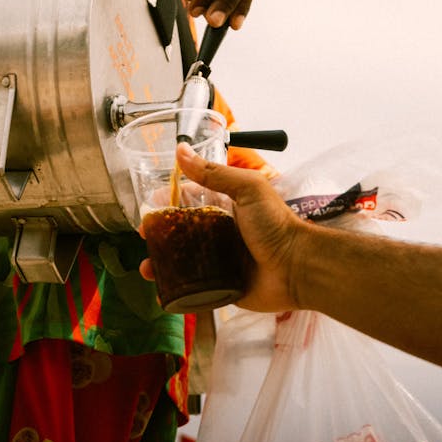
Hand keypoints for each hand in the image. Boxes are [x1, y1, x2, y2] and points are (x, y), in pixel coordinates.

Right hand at [139, 143, 305, 311]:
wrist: (297, 269)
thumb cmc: (276, 225)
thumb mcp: (247, 189)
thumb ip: (214, 173)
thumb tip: (181, 150)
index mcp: (226, 206)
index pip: (190, 199)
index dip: (168, 200)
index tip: (149, 204)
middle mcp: (220, 232)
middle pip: (181, 230)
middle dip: (159, 233)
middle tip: (144, 235)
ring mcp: (219, 260)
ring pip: (182, 260)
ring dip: (161, 262)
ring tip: (147, 267)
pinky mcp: (220, 287)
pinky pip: (192, 288)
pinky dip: (174, 289)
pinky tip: (161, 290)